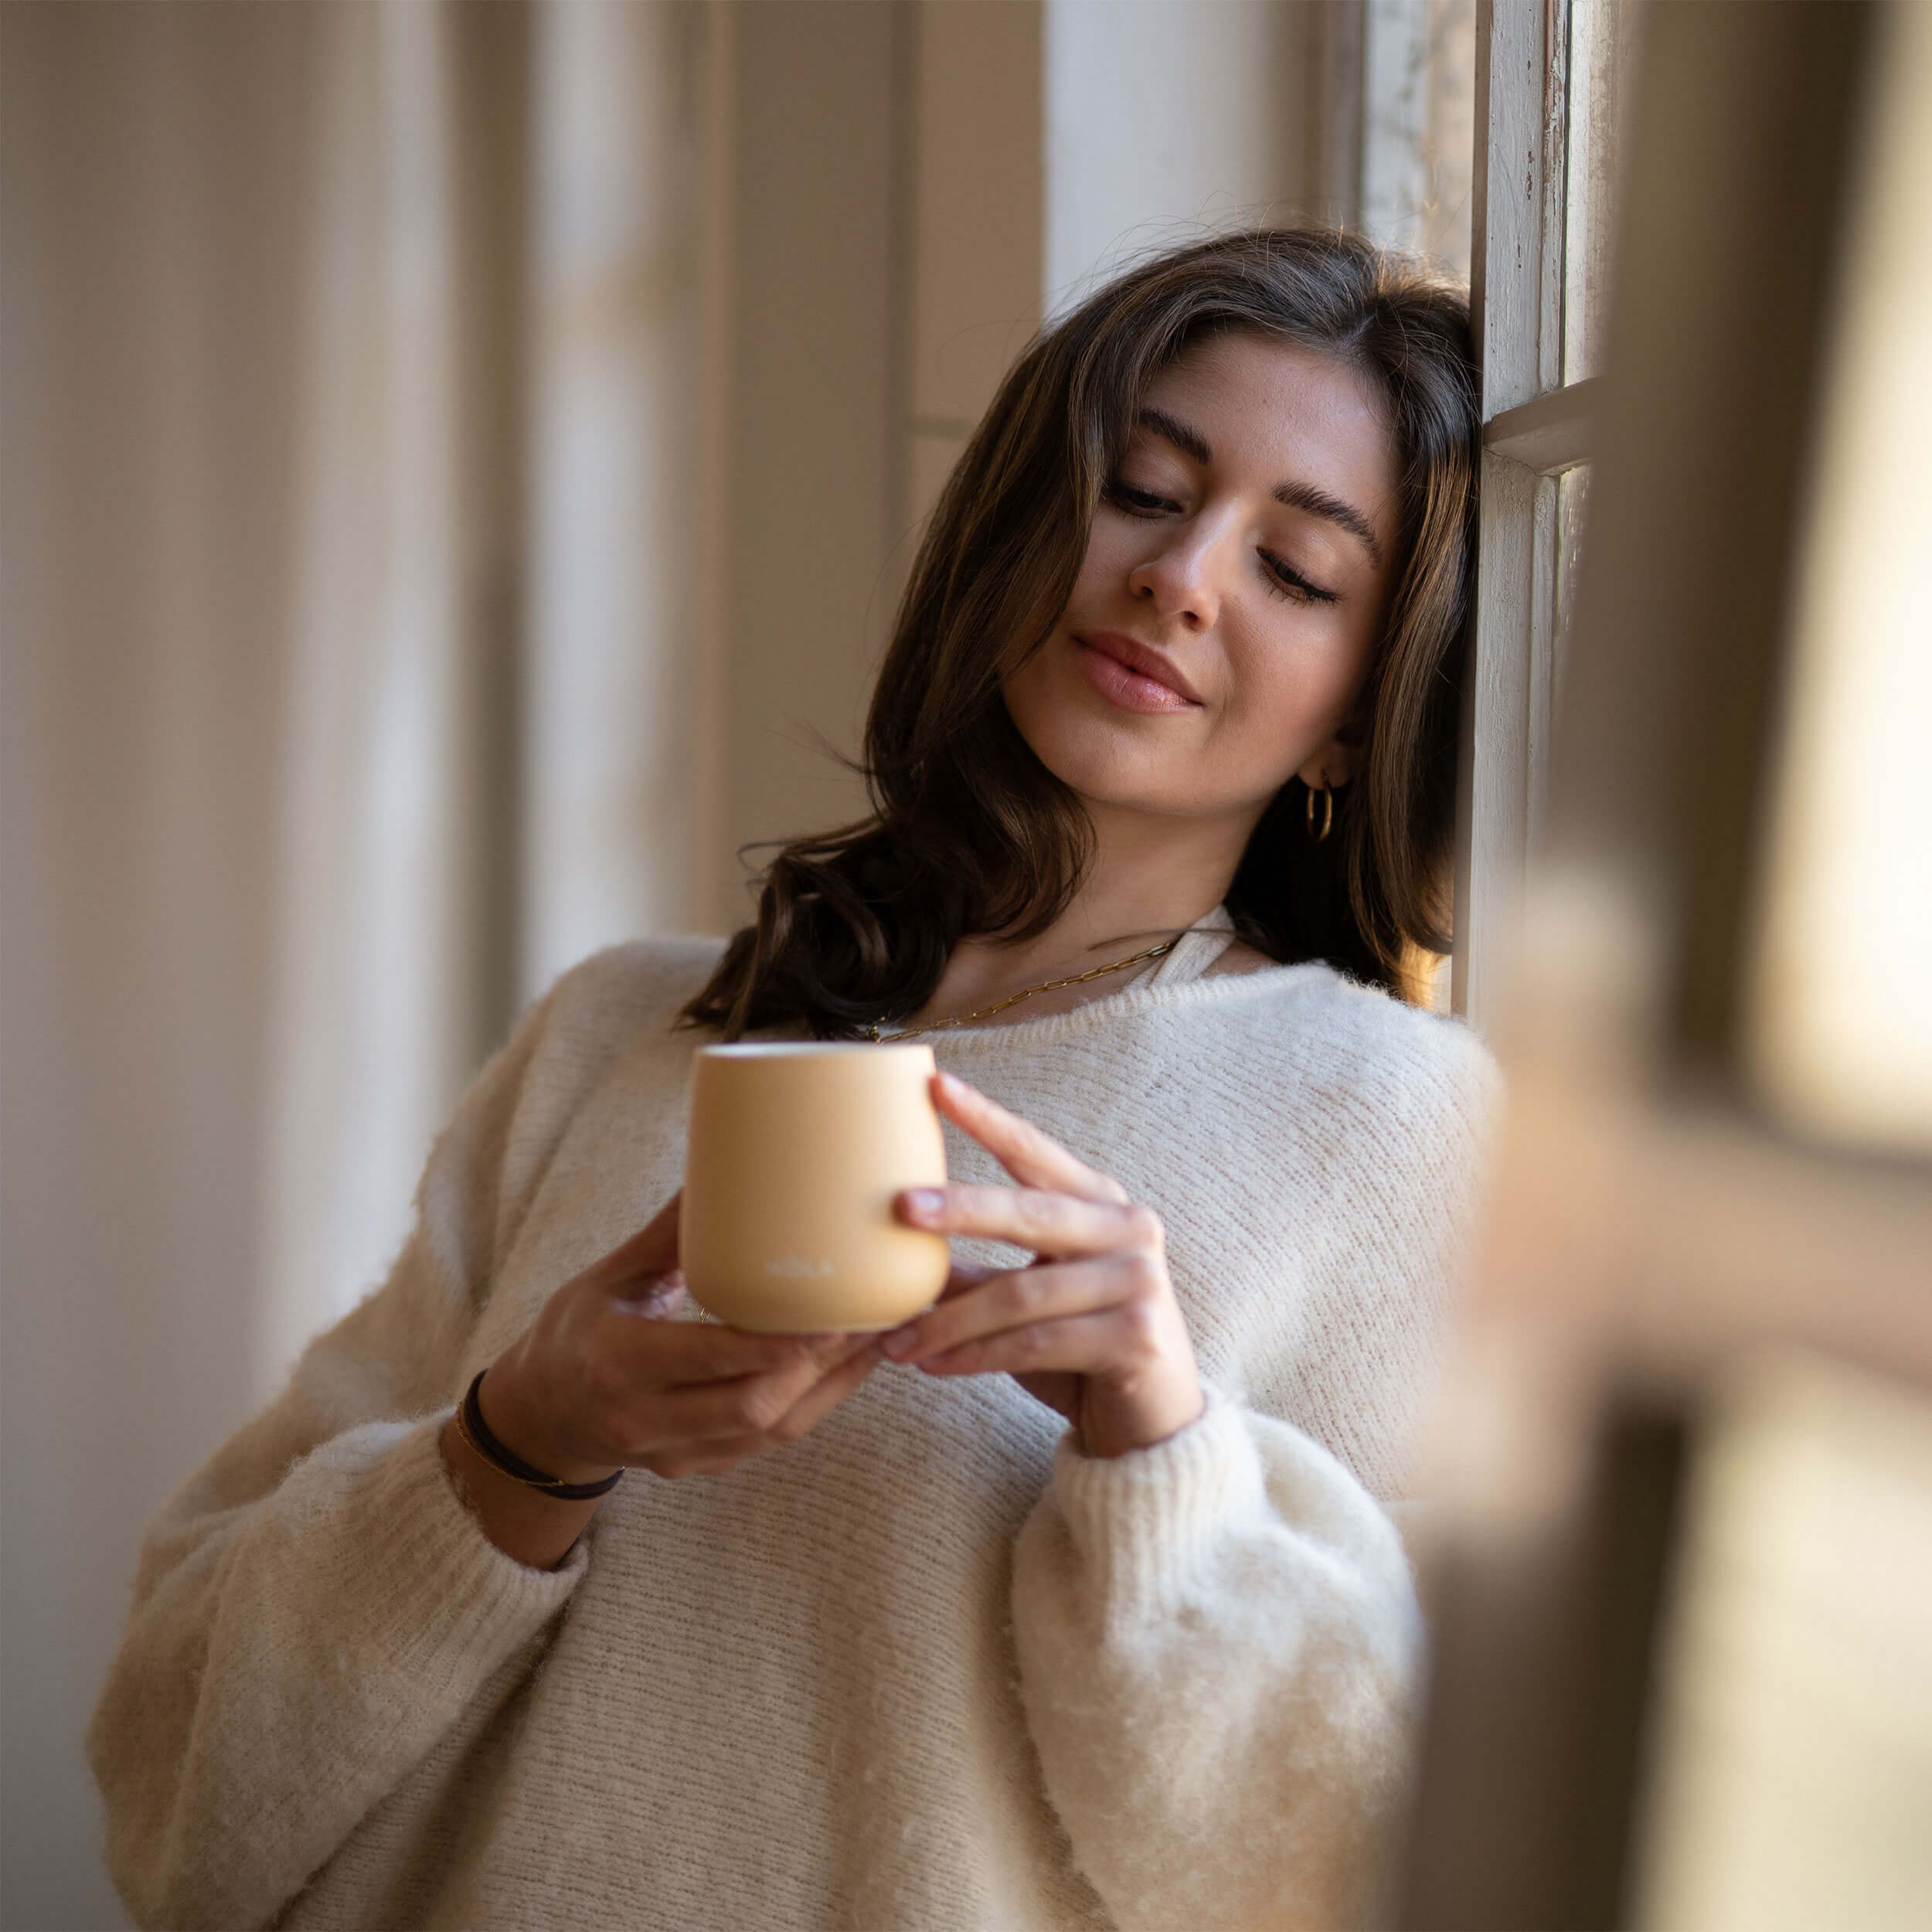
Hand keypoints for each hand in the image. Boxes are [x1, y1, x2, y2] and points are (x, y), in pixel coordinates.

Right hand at [443, 1193, 881, 1566]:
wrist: (540, 1414)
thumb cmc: (575, 1331)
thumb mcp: (610, 1276)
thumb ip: (669, 1234)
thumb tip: (718, 1165)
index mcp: (617, 1362)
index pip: (706, 1358)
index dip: (771, 1345)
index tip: (826, 1317)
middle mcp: (643, 1418)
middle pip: (750, 1405)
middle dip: (816, 1365)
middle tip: (867, 1315)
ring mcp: (672, 1453)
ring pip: (768, 1429)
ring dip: (827, 1386)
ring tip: (873, 1336)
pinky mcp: (696, 1466)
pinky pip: (767, 1443)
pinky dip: (812, 1404)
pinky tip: (846, 1366)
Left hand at [879, 1071, 1204, 1458]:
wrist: (1152, 1423)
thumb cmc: (1079, 1349)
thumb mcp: (1025, 1299)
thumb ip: (974, 1269)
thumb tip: (890, 1249)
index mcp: (1100, 1203)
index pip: (1036, 1153)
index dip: (986, 1119)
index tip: (935, 1085)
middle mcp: (1130, 1229)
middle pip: (1031, 1212)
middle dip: (961, 1209)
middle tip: (900, 1206)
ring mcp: (1140, 1281)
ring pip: (1023, 1293)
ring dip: (950, 1320)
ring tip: (896, 1340)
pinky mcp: (1138, 1336)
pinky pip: (1037, 1343)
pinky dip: (976, 1356)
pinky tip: (934, 1366)